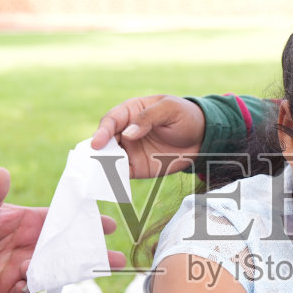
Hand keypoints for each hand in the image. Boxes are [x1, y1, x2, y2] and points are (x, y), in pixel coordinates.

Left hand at [0, 168, 122, 292]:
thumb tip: (1, 173)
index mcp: (31, 223)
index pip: (65, 222)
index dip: (87, 223)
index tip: (109, 224)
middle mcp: (33, 246)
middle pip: (69, 251)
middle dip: (93, 255)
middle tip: (117, 258)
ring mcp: (24, 268)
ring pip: (55, 274)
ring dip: (69, 275)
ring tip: (85, 275)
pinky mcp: (10, 287)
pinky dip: (29, 292)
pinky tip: (26, 286)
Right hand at [91, 95, 205, 178]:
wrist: (202, 137)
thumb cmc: (184, 116)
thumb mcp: (169, 109)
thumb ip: (147, 118)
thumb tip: (127, 134)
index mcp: (130, 112)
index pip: (111, 120)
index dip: (102, 131)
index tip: (97, 143)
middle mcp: (125, 131)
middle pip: (105, 140)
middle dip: (96, 151)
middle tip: (90, 161)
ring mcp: (130, 150)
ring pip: (109, 158)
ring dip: (102, 166)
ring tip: (96, 175)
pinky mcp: (137, 167)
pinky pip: (122, 173)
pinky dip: (114, 178)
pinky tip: (110, 183)